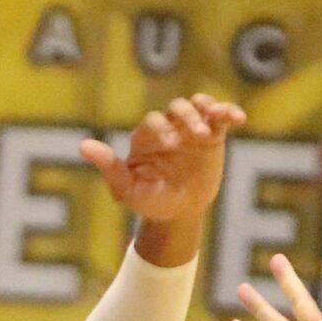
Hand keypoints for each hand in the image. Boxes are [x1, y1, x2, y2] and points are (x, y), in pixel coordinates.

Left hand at [80, 95, 244, 224]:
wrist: (179, 214)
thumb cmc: (149, 202)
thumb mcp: (127, 189)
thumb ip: (109, 167)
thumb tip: (83, 146)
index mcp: (146, 138)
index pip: (153, 123)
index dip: (162, 130)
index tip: (171, 146)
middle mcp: (169, 128)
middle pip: (177, 108)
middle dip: (187, 117)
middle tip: (195, 137)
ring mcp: (191, 129)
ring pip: (199, 106)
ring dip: (207, 110)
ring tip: (216, 122)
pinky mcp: (213, 135)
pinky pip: (221, 117)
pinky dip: (229, 112)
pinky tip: (238, 118)